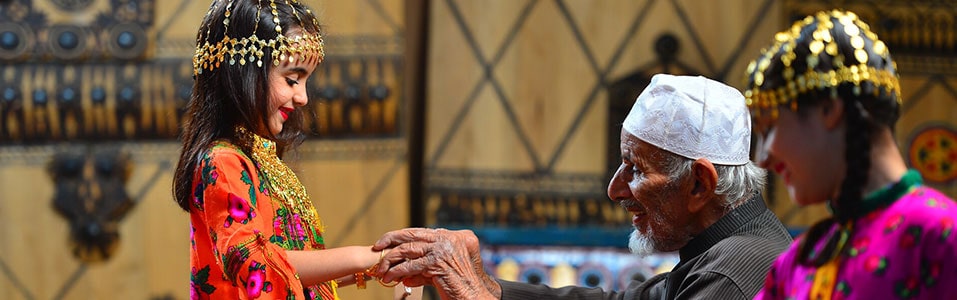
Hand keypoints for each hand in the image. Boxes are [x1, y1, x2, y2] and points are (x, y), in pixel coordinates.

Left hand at [372, 228, 500, 299]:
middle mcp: (450, 238)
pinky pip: (411, 265)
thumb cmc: (463, 287)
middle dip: (391, 239)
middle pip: (413, 234)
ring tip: (381, 271)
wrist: (477, 297)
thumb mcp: (443, 273)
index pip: (423, 232)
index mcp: (455, 236)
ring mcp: (444, 249)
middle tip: (377, 247)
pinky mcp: (438, 262)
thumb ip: (426, 269)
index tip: (388, 242)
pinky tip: (390, 277)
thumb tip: (405, 276)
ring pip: (409, 249)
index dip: (403, 236)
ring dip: (391, 260)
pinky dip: (398, 271)